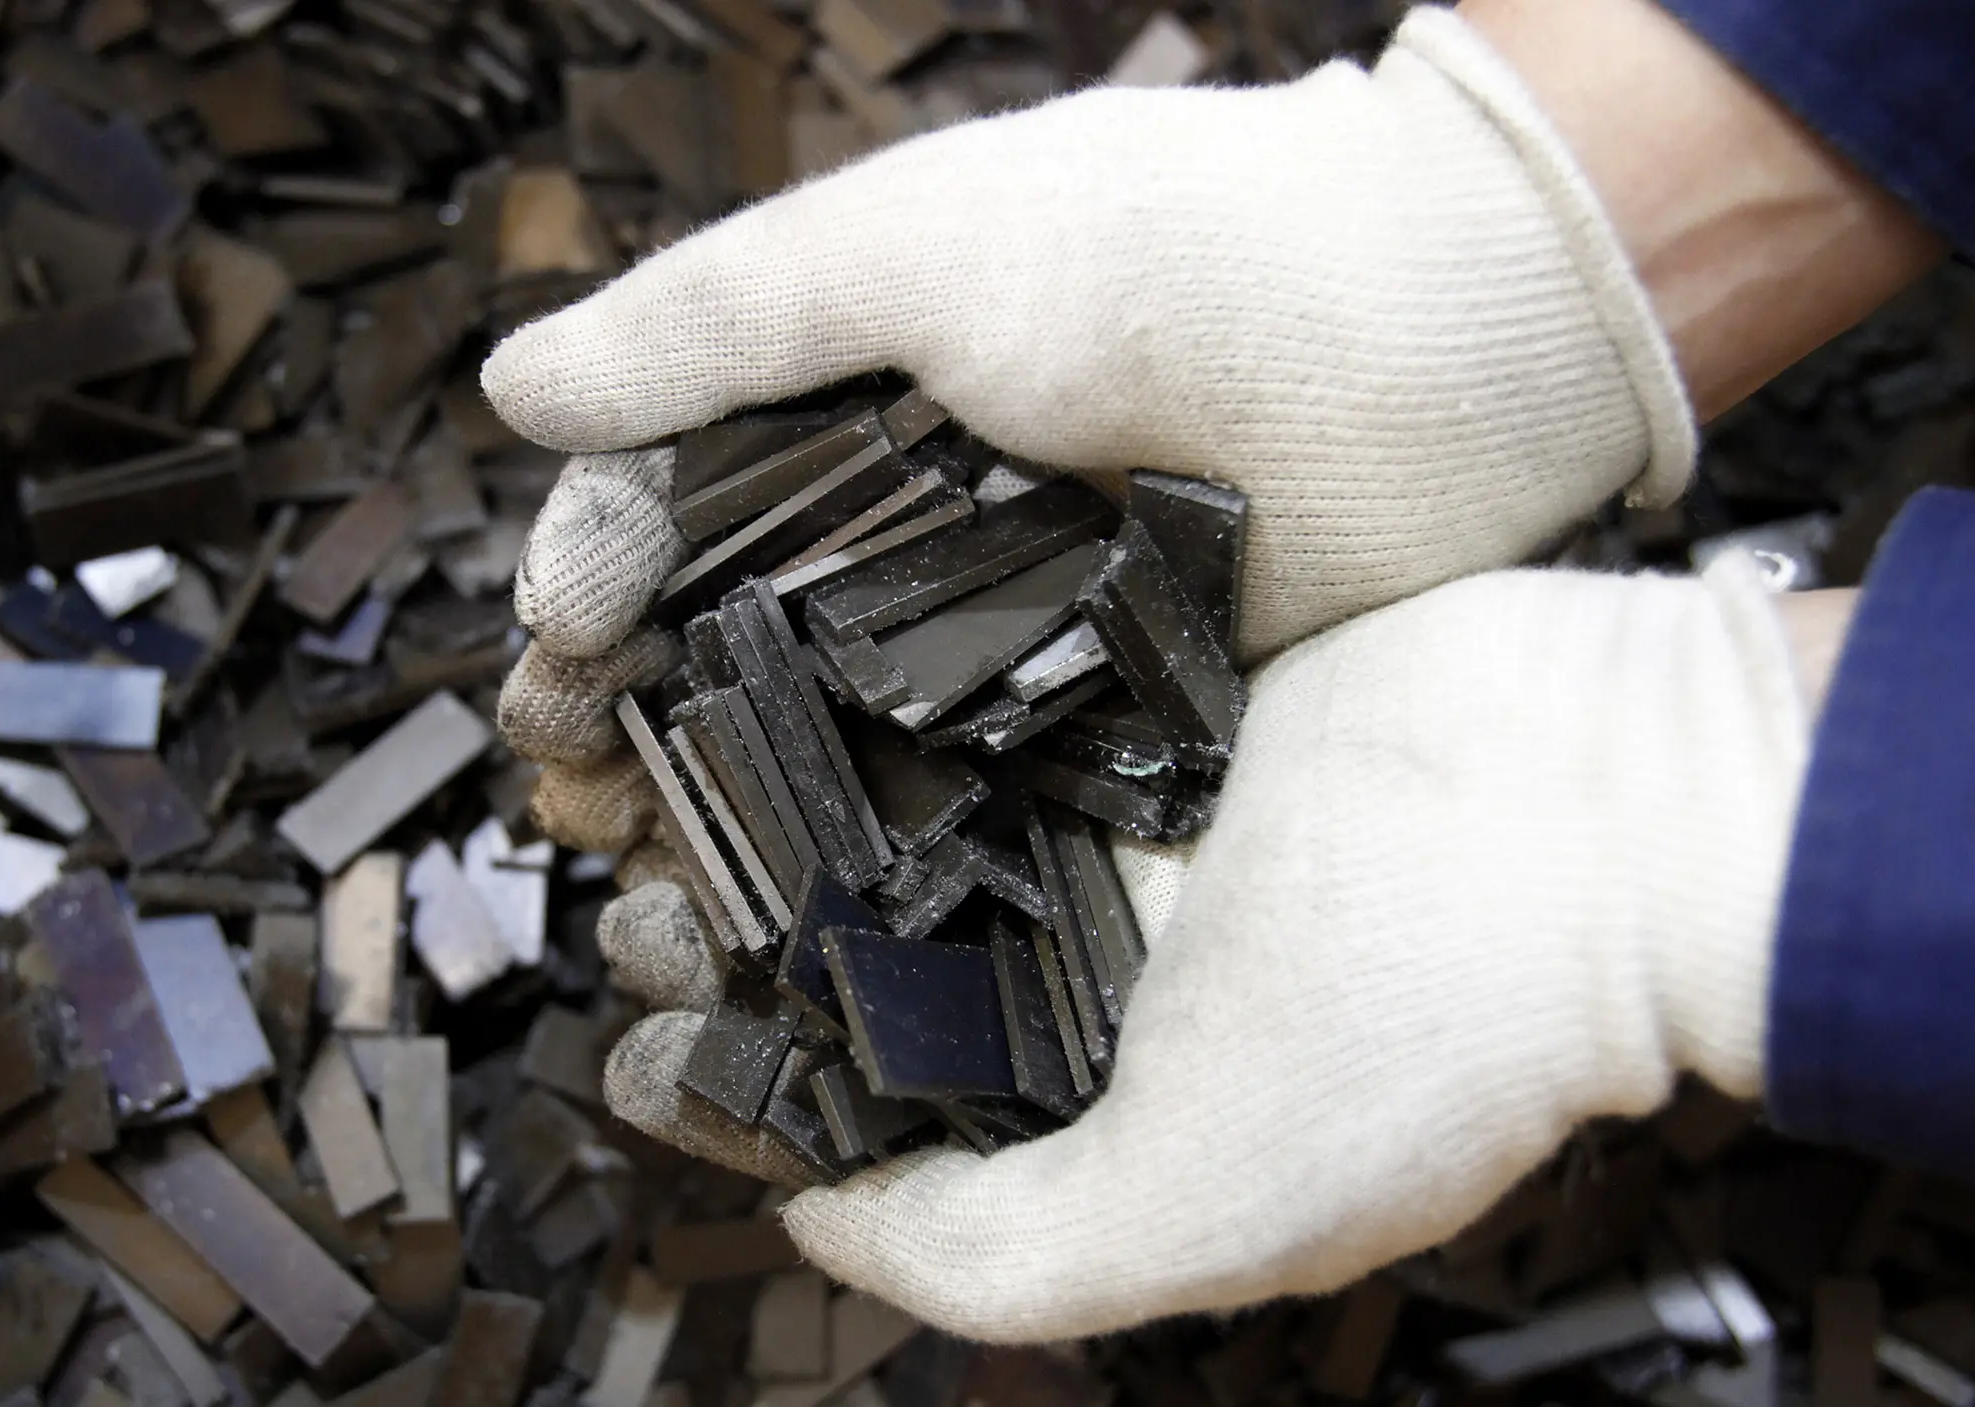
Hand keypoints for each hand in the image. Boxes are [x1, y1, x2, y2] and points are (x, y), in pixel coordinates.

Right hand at [492, 5, 1700, 853]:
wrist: (1465, 331)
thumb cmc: (1184, 248)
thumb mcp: (917, 246)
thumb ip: (713, 325)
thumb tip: (508, 389)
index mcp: (851, 402)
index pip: (667, 509)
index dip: (592, 582)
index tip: (559, 646)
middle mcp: (913, 529)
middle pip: (722, 651)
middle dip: (629, 722)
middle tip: (571, 794)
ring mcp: (1010, 642)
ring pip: (825, 754)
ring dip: (727, 825)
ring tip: (652, 901)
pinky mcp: (1108, 736)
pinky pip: (965, 819)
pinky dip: (883, 876)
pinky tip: (808, 941)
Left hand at [605, 554, 1812, 1339]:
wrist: (1610, 793)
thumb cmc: (1432, 1022)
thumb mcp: (1198, 1209)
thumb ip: (992, 1254)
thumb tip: (806, 1220)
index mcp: (1091, 1103)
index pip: (868, 1119)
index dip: (742, 1094)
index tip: (649, 1048)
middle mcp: (1084, 964)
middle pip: (853, 954)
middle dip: (724, 933)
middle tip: (626, 893)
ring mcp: (1103, 817)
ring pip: (881, 809)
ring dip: (765, 790)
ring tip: (647, 764)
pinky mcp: (1125, 683)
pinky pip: (957, 682)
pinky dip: (860, 675)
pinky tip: (758, 650)